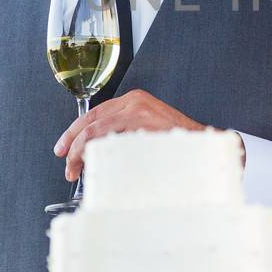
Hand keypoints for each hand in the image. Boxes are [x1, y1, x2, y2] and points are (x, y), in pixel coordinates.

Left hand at [52, 90, 239, 180]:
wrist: (208, 146)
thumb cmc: (178, 144)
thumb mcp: (147, 133)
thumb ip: (125, 134)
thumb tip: (93, 152)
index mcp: (134, 101)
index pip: (94, 113)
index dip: (73, 132)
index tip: (63, 149)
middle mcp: (135, 101)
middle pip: (90, 121)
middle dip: (73, 145)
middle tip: (67, 166)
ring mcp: (140, 112)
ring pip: (96, 130)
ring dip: (82, 152)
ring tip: (76, 170)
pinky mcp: (145, 125)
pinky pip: (112, 140)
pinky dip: (99, 154)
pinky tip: (96, 166)